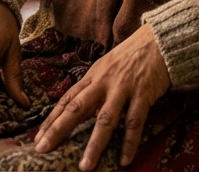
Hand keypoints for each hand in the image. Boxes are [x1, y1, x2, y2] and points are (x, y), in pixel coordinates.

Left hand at [33, 23, 171, 170]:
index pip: (67, 100)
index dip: (52, 119)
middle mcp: (103, 82)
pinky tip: (125, 160)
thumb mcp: (107, 67)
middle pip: (77, 108)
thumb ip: (94, 86)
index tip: (38, 137)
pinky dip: (130, 142)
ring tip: (85, 166)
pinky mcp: (143, 93)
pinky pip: (134, 122)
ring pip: (105, 119)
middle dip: (59, 129)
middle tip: (43, 149)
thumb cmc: (132, 55)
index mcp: (93, 76)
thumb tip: (80, 109)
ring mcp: (123, 88)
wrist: (160, 39)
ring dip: (95, 144)